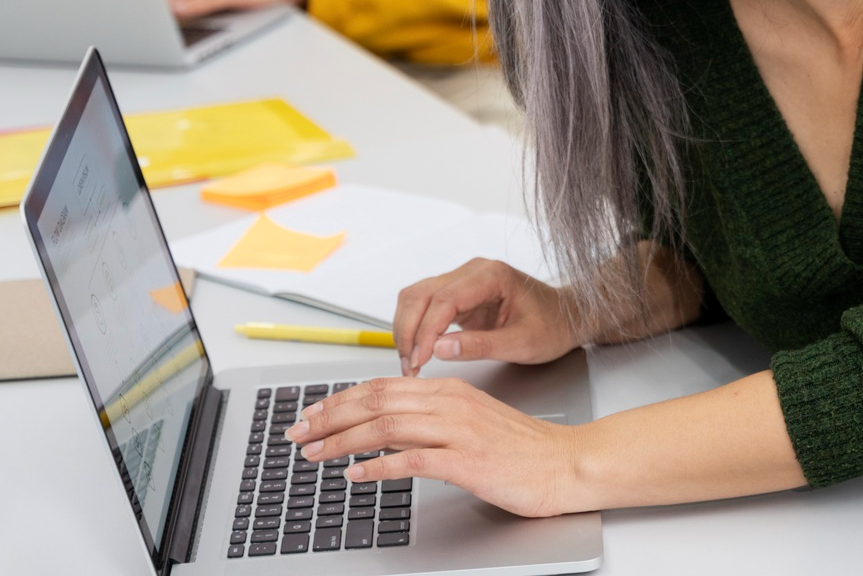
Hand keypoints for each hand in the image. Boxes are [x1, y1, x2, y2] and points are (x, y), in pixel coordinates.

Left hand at [286, 377, 580, 516]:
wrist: (563, 462)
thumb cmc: (520, 448)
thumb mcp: (468, 422)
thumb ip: (428, 421)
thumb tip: (383, 430)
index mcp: (449, 390)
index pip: (382, 386)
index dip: (341, 400)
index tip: (313, 414)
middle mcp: (450, 403)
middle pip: (377, 401)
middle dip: (330, 417)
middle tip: (298, 432)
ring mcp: (458, 430)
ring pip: (387, 426)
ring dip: (343, 440)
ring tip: (315, 453)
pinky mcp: (465, 460)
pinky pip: (411, 460)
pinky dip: (378, 466)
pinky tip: (356, 475)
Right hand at [394, 258, 580, 375]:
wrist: (567, 317)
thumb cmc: (552, 326)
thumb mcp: (522, 343)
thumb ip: (481, 345)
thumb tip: (440, 349)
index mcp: (492, 275)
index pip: (444, 299)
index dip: (426, 331)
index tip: (420, 360)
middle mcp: (473, 271)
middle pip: (421, 294)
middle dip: (409, 332)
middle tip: (410, 367)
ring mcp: (464, 281)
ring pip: (417, 297)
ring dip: (407, 329)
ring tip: (411, 363)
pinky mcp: (459, 295)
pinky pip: (425, 306)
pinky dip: (415, 328)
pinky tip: (419, 352)